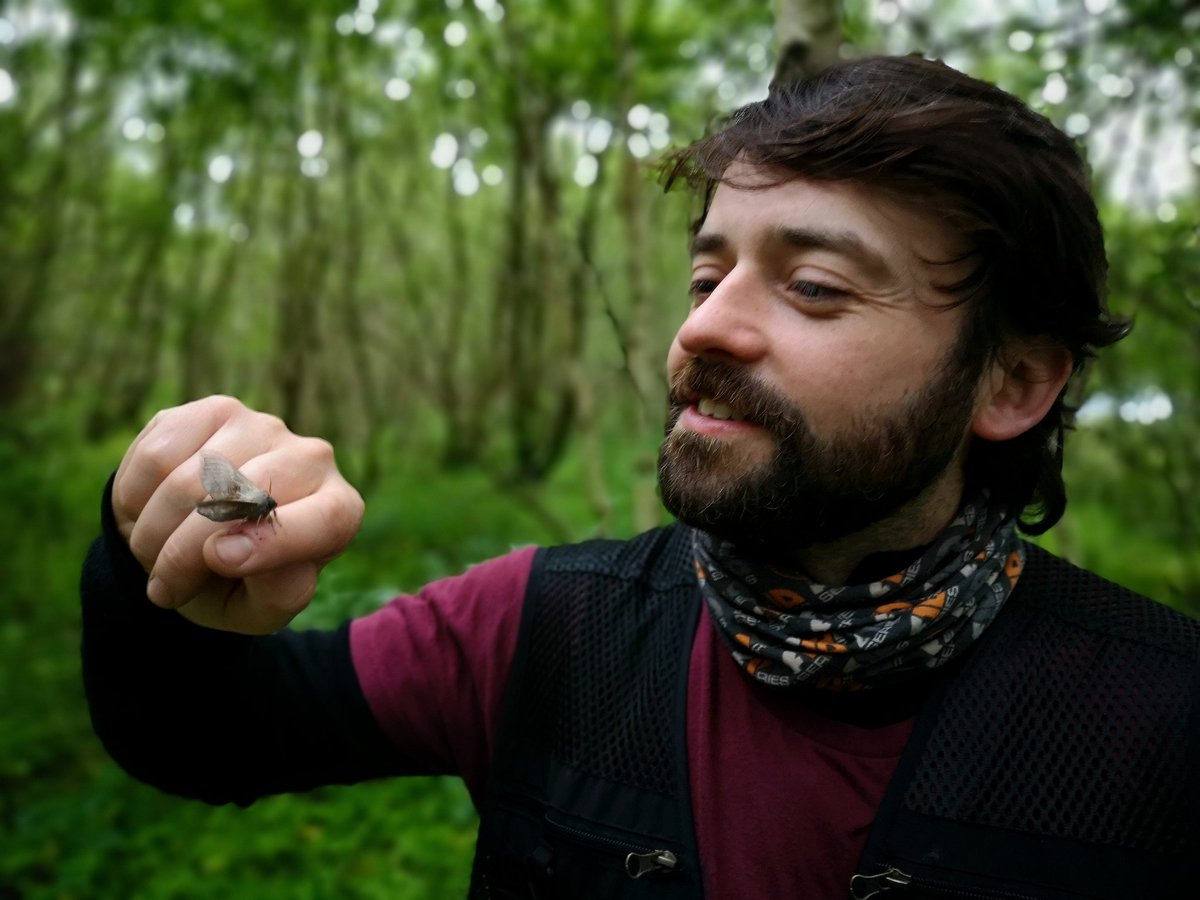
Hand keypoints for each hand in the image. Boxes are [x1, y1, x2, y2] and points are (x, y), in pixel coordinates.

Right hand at [111, 395, 364, 633]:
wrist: (196, 546)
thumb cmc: (240, 585)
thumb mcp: (261, 611)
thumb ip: (276, 596)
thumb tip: (250, 556)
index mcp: (339, 511)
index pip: (326, 518)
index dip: (273, 542)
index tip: (221, 562)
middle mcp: (312, 459)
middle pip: (243, 496)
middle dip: (186, 551)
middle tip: (165, 587)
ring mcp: (263, 427)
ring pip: (189, 479)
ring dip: (153, 531)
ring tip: (153, 555)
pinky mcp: (214, 411)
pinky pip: (156, 455)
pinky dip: (134, 499)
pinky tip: (146, 514)